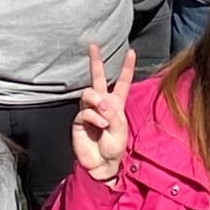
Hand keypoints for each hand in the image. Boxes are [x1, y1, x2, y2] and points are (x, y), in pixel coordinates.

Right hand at [71, 40, 130, 182]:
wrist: (101, 164)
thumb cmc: (114, 147)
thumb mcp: (120, 130)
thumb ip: (112, 114)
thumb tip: (101, 101)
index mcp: (116, 103)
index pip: (122, 82)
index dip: (126, 67)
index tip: (131, 51)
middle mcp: (102, 103)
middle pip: (98, 78)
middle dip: (96, 61)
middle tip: (93, 45)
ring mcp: (89, 110)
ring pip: (89, 92)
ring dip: (97, 101)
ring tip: (103, 113)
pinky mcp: (79, 120)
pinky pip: (85, 111)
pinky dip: (94, 116)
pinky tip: (100, 125)